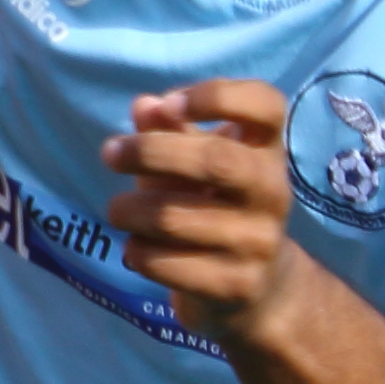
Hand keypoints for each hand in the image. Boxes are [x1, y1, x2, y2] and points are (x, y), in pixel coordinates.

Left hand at [101, 79, 311, 342]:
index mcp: (267, 152)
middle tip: (111, 153)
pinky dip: (137, 252)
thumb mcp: (196, 167)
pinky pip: (166, 263)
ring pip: (174, 218)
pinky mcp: (236, 285)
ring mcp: (258, 241)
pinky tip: (137, 250)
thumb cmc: (215, 209)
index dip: (219, 95)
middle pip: (215, 161)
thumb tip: (145, 106)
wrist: (257, 288)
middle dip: (151, 153)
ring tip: (118, 211)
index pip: (266, 106)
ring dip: (129, 210)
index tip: (172, 104)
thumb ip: (171, 133)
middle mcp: (273, 192)